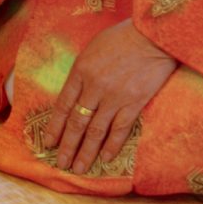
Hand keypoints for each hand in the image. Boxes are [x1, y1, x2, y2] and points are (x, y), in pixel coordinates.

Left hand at [45, 20, 176, 174]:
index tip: (48, 142)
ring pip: (95, 131)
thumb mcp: (92, 49)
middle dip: (67, 146)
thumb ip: (83, 72)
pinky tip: (105, 158)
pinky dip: (111, 145)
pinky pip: (120, 129)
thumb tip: (76, 93)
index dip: (54, 126)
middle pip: (76, 122)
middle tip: (61, 163)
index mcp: (80, 71)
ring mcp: (114, 97)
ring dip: (86, 152)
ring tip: (79, 168)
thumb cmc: (123, 37)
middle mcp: (94, 87)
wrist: (154, 35)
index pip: (62, 105)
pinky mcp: (134, 103)